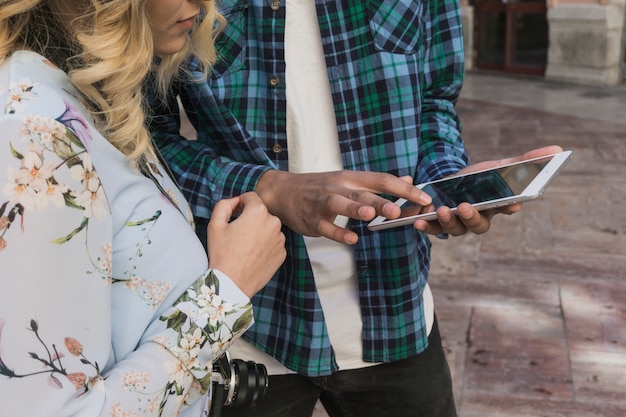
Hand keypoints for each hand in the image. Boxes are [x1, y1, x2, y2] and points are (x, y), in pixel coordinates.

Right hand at [206, 192, 285, 297]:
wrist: (232, 283)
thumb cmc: (221, 253)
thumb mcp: (215, 224)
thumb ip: (224, 204)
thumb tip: (235, 200)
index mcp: (258, 212)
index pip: (251, 197)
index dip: (240, 203)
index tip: (234, 213)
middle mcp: (274, 223)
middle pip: (261, 213)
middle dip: (250, 218)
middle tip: (237, 233)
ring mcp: (280, 239)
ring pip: (268, 228)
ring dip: (259, 231)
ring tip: (244, 246)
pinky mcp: (282, 253)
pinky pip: (273, 242)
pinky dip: (265, 245)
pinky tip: (252, 255)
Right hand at [255, 170, 432, 244]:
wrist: (283, 192)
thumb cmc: (320, 187)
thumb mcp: (348, 179)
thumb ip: (377, 183)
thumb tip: (408, 180)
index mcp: (351, 178)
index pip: (381, 180)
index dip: (403, 189)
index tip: (424, 198)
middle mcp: (339, 188)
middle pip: (363, 193)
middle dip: (381, 201)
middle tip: (398, 210)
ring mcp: (324, 204)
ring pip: (341, 205)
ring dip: (357, 210)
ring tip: (372, 216)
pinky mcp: (312, 220)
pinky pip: (326, 227)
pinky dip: (338, 233)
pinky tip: (352, 240)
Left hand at [413, 145, 563, 236]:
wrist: (451, 182)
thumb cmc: (480, 178)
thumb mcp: (499, 165)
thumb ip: (525, 161)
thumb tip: (558, 149)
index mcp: (496, 206)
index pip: (506, 208)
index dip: (509, 206)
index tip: (513, 203)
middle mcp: (478, 219)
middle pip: (478, 226)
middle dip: (472, 218)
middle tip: (465, 206)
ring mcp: (457, 222)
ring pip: (455, 229)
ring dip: (448, 222)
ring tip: (442, 209)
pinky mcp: (438, 222)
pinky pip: (433, 229)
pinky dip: (426, 226)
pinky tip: (418, 220)